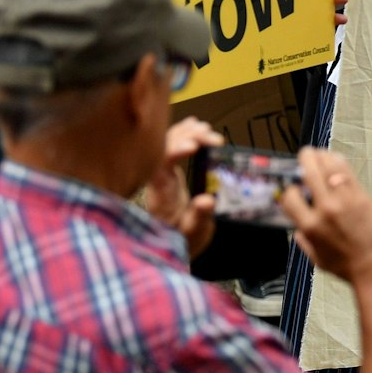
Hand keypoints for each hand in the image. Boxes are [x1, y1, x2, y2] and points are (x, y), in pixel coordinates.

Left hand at [145, 117, 222, 257]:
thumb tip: (207, 199)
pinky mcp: (169, 172)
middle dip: (189, 136)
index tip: (195, 147)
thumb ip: (199, 217)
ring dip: (187, 132)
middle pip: (164, 146)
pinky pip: (171, 145)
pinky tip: (195, 126)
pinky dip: (183, 133)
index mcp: (161, 193)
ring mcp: (162, 174)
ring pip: (167, 142)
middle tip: (214, 140)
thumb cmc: (180, 240)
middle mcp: (157, 179)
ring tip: (207, 130)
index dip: (175, 149)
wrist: (167, 246)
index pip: (160, 162)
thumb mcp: (193, 234)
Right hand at [279, 148, 371, 286]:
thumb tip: (297, 230)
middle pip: (309, 173)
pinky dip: (339, 162)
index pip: (290, 197)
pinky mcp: (361, 196)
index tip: (294, 187)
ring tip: (319, 153)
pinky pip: (347, 171)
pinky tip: (336, 159)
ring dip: (321, 156)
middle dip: (304, 160)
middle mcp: (325, 210)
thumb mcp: (315, 258)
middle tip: (305, 155)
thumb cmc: (345, 266)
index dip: (289, 189)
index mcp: (310, 226)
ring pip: (328, 167)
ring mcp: (344, 200)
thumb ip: (304, 241)